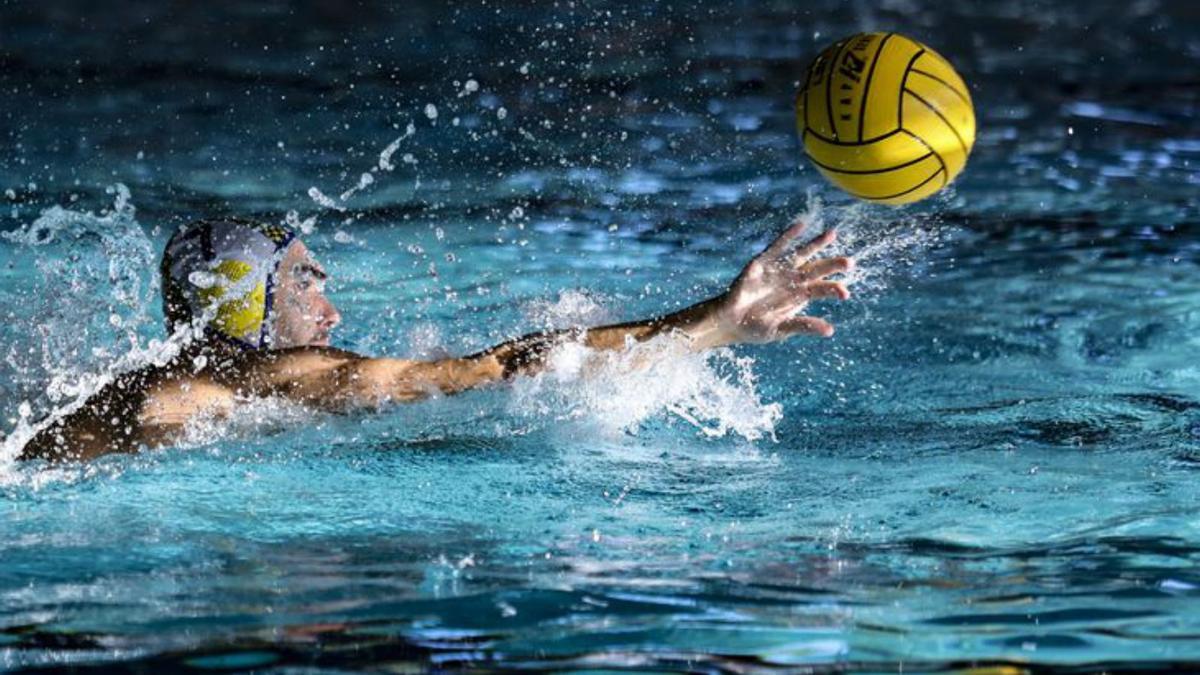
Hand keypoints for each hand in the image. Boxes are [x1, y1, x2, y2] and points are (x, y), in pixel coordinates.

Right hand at [712, 219, 853, 343]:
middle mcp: (792, 281)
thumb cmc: (756, 327)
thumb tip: (830, 331)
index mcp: (799, 297)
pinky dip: (788, 236)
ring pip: (802, 255)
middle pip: (817, 270)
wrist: (730, 322)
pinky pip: (778, 247)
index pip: (821, 289)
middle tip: (850, 262)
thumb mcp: (782, 329)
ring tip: (832, 234)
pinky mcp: (763, 263)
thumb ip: (804, 326)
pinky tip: (801, 225)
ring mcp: (779, 271)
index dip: (833, 289)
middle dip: (832, 265)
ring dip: (816, 245)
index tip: (845, 293)